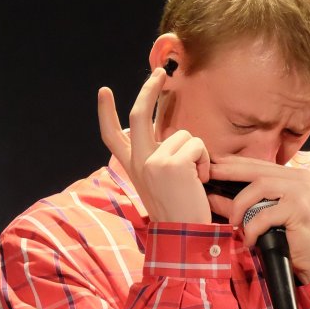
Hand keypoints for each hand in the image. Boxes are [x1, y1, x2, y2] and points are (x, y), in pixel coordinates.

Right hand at [97, 71, 210, 223]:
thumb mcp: (160, 185)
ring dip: (197, 153)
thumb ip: (156, 160)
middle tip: (161, 72)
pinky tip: (200, 181)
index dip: (106, 113)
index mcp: (133, 169)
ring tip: (195, 178)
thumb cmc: (179, 213)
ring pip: (183, 135)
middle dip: (149, 88)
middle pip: (139, 115)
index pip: (112, 137)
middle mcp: (139, 162)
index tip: (104, 92)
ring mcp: (153, 161)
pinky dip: (205, 161)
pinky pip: (196, 145)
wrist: (185, 236)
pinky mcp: (172, 163)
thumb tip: (165, 136)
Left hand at [209, 158, 309, 283]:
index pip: (258, 164)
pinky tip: (249, 240)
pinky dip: (253, 227)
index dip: (233, 164)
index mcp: (291, 176)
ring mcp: (301, 192)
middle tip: (209, 175)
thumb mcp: (261, 218)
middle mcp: (298, 178)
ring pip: (260, 186)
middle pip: (257, 170)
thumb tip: (211, 197)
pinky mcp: (299, 209)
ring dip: (240, 205)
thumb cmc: (289, 239)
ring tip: (233, 222)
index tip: (212, 164)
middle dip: (229, 173)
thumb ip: (240, 205)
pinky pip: (266, 213)